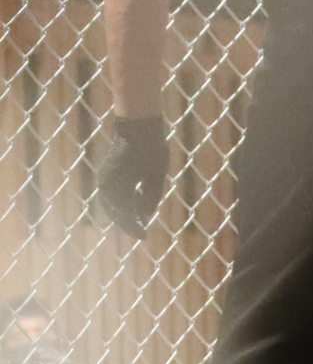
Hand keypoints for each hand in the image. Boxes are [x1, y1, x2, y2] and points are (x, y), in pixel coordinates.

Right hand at [96, 115, 166, 237]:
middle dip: (127, 224)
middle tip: (140, 233)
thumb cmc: (151, 150)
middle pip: (114, 211)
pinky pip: (112, 194)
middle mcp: (107, 182)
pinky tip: (135, 208)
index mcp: (117, 184)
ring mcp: (105, 177)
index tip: (143, 236)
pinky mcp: (108, 172)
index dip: (133, 227)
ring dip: (123, 215)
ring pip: (111, 204)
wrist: (138, 127)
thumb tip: (145, 216)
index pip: (123, 213)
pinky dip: (122, 204)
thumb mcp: (156, 177)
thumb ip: (150, 197)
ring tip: (138, 223)